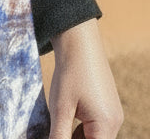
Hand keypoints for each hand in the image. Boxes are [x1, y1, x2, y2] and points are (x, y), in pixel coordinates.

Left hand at [49, 20, 122, 138]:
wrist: (79, 42)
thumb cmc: (70, 73)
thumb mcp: (60, 108)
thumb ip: (59, 135)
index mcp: (106, 125)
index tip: (60, 135)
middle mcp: (115, 122)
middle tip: (57, 130)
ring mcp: (113, 113)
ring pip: (94, 136)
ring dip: (77, 135)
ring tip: (62, 118)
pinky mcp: (108, 105)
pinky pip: (96, 126)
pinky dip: (82, 127)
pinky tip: (68, 115)